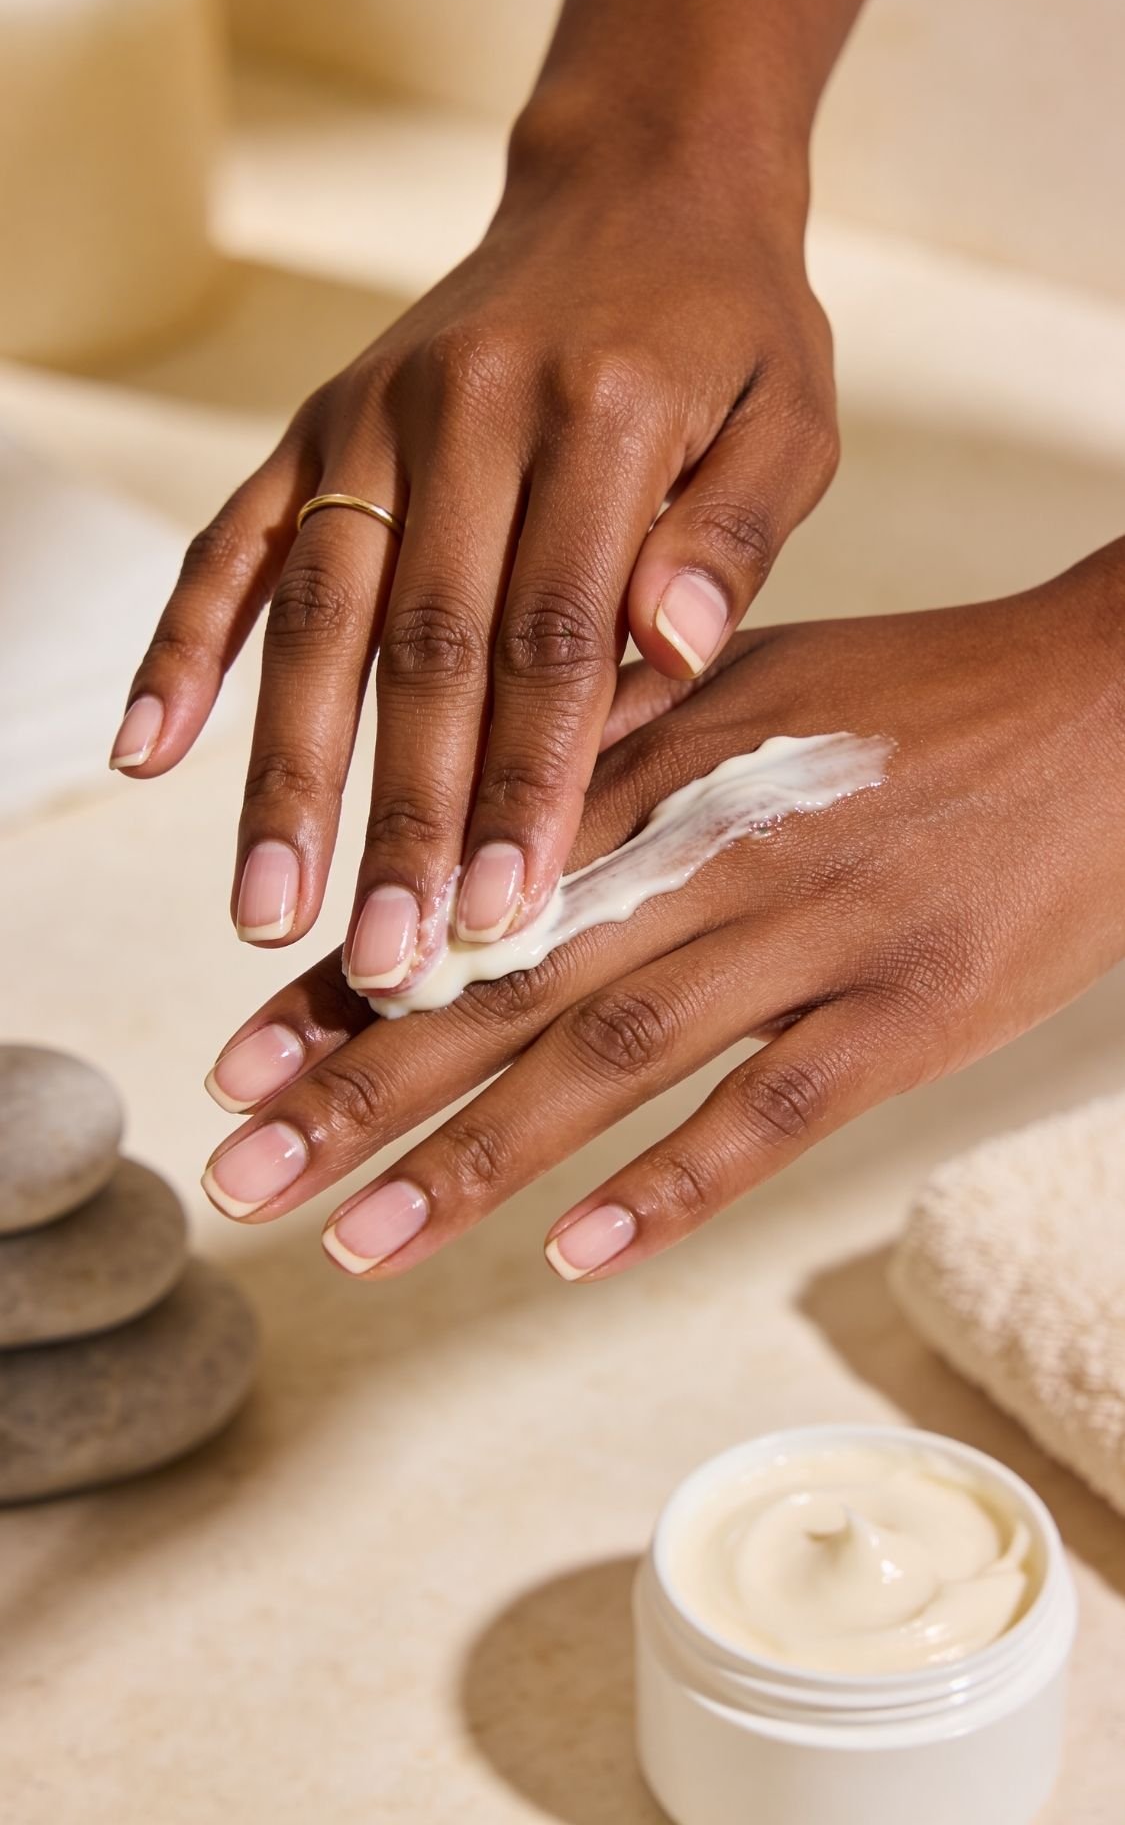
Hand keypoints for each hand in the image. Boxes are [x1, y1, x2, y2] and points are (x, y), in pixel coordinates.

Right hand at [111, 101, 835, 983]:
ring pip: (316, 614)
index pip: (555, 635)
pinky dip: (183, 645)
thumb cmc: (729, 327)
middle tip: (389, 963)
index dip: (526, 783)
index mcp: (601, 415)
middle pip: (425, 646)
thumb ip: (738, 535)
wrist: (637, 181)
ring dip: (285, 772)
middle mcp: (468, 409)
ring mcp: (373, 413)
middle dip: (403, 818)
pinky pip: (234, 542)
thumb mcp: (792, 418)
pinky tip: (147, 753)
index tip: (507, 914)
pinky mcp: (315, 420)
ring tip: (268, 913)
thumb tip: (673, 650)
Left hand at [199, 541, 1124, 1279]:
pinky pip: (774, 1113)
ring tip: (357, 1246)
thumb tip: (478, 818)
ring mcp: (820, 933)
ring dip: (479, 1161)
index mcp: (669, 753)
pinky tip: (574, 1256)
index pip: (474, 883)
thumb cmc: (924, 694)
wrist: (1115, 701)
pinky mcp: (915, 1012)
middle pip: (514, 983)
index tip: (239, 1067)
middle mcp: (721, 844)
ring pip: (617, 1058)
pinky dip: (672, 1187)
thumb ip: (618, 742)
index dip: (350, 981)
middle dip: (364, 1091)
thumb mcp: (755, 677)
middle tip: (243, 1180)